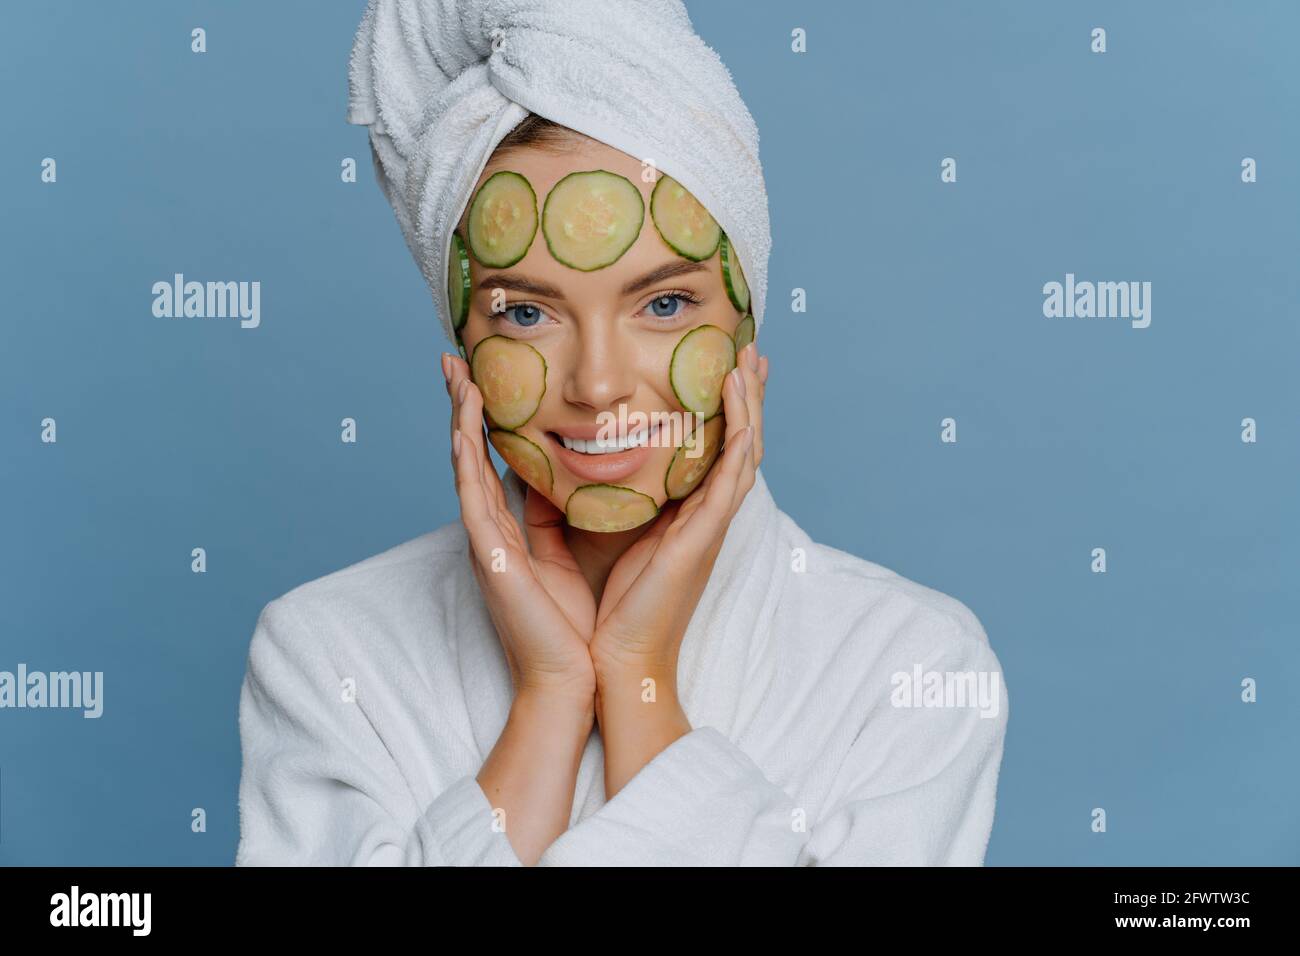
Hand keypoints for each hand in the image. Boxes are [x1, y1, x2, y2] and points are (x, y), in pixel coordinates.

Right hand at [443, 353, 596, 701]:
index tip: (483, 376)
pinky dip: (465, 457)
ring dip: (458, 418)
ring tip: (455, 374)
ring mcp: (485, 541)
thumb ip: (563, 520)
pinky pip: (473, 495)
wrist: (570, 677)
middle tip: (454, 359)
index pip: (493, 461)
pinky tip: (463, 425)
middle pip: (469, 454)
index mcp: (511, 530)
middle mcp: (491, 530)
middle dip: (461, 406)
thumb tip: (573, 481)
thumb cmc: (576, 625)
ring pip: (464, 465)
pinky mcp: (490, 555)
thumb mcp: (572, 558)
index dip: (485, 418)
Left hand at [588, 342, 766, 673]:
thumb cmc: (602, 611)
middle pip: (736, 442)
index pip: (708, 449)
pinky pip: (732, 476)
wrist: (611, 661)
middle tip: (752, 349)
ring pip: (744, 450)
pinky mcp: (704, 535)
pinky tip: (739, 402)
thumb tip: (549, 460)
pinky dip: (740, 434)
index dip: (717, 409)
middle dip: (746, 395)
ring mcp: (709, 524)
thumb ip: (585, 497)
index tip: (719, 367)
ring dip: (750, 402)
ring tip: (752, 359)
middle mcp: (702, 515)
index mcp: (681, 516)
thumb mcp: (590, 539)